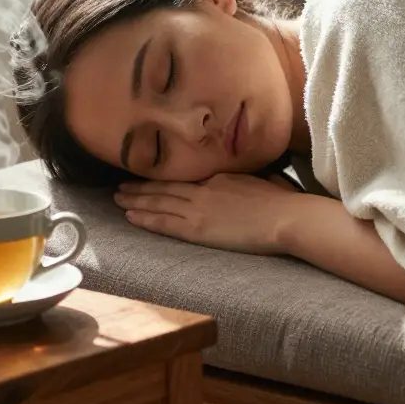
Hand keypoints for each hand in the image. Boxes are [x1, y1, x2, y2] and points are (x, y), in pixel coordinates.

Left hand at [114, 173, 301, 254]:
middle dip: (141, 186)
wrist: (286, 217)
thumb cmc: (285, 203)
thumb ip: (255, 182)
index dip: (164, 177)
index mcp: (221, 176)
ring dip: (136, 199)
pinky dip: (145, 217)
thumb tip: (263, 181)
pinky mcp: (197, 227)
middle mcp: (204, 188)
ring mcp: (199, 207)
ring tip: (117, 198)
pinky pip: (163, 222)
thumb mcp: (267, 183)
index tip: (150, 177)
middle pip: (166, 186)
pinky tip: (130, 215)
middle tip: (121, 184)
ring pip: (159, 201)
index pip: (185, 177)